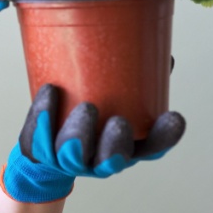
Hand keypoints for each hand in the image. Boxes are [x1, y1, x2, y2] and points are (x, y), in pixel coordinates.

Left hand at [0, 84, 185, 202]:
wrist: (43, 146)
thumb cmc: (88, 116)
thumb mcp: (114, 100)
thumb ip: (135, 78)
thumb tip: (163, 52)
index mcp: (123, 148)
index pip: (151, 149)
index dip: (164, 137)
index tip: (174, 117)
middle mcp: (98, 159)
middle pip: (111, 160)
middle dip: (115, 144)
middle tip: (119, 121)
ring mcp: (68, 160)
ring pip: (74, 155)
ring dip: (80, 134)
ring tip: (86, 108)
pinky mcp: (39, 153)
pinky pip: (37, 138)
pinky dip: (44, 114)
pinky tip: (49, 91)